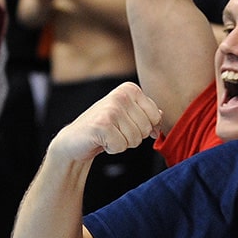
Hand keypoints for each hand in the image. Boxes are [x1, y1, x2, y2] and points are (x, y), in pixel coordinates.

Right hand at [47, 81, 163, 164]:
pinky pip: (122, 146)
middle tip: (115, 131)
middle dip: (133, 137)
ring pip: (135, 139)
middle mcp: (121, 95)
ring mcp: (111, 109)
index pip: (156, 117)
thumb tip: (162, 115)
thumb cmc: (104, 128)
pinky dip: (112, 149)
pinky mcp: (102, 125)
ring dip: (122, 143)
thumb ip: (146, 113)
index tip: (126, 124)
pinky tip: (101, 140)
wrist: (75, 139)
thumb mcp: (127, 116)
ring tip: (108, 135)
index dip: (144, 128)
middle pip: (146, 129)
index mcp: (130, 89)